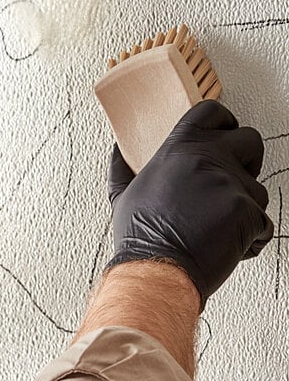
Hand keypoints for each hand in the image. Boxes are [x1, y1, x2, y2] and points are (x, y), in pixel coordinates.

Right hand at [105, 99, 273, 311]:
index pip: (210, 112)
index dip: (224, 119)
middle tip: (234, 175)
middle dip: (248, 158)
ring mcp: (230, 184)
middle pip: (250, 140)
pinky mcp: (247, 212)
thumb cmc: (140, 235)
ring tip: (217, 225)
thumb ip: (123, 166)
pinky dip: (249, 236)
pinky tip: (224, 243)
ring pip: (258, 188)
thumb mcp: (122, 194)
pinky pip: (262, 221)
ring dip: (244, 207)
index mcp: (177, 150)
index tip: (225, 130)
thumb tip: (117, 149)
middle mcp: (206, 159)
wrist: (156, 268)